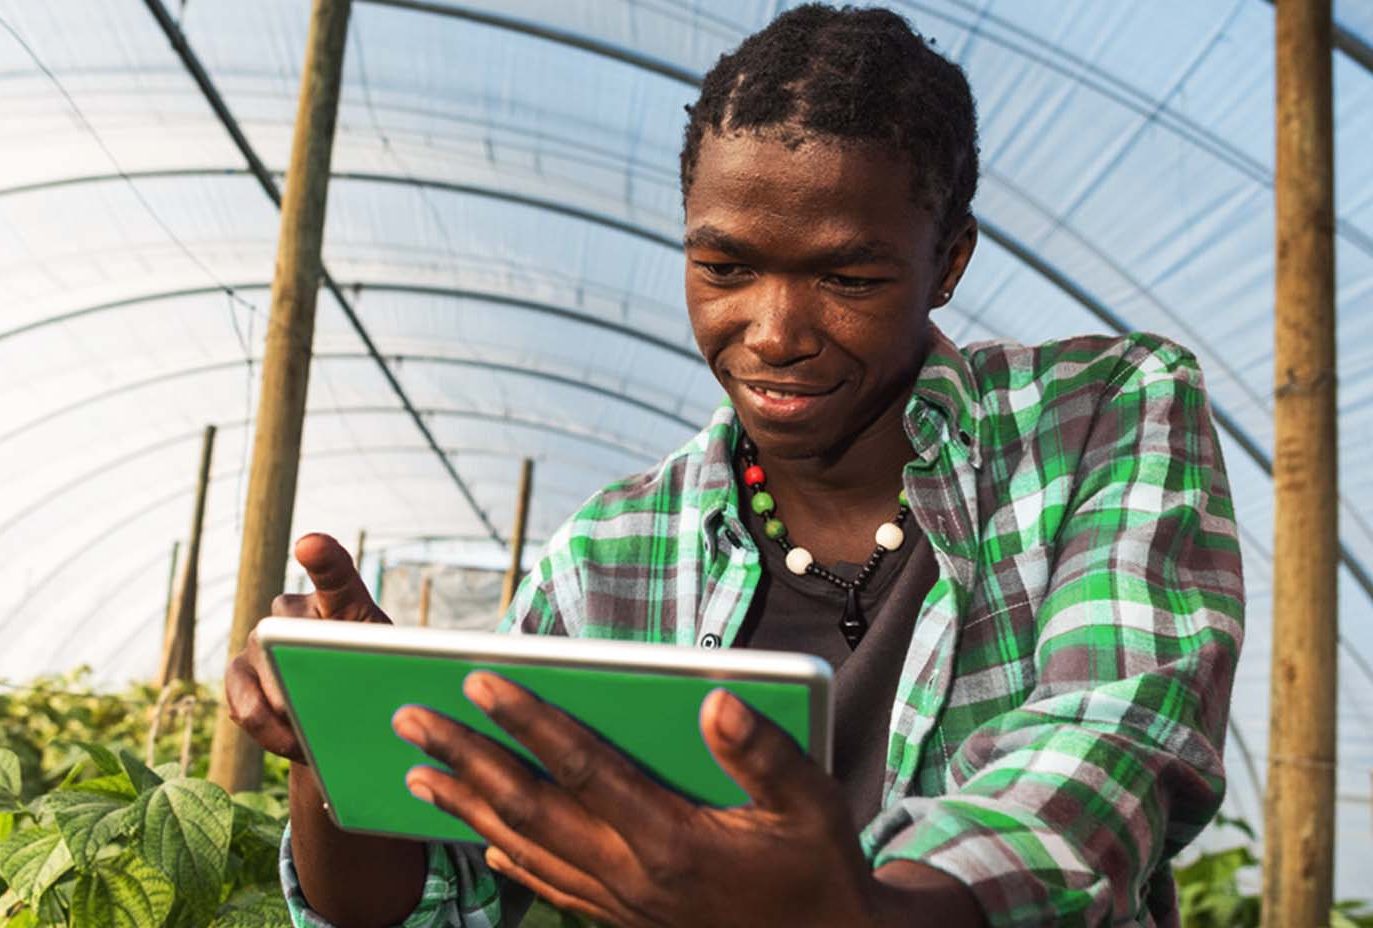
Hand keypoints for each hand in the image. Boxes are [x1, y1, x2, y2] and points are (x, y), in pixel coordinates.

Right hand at [224, 533, 389, 762]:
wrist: (341, 719)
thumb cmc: (373, 685)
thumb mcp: (387, 673)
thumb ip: (373, 668)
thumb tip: (341, 688)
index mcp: (342, 601)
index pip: (334, 572)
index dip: (322, 558)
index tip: (309, 546)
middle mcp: (292, 610)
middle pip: (288, 629)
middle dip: (299, 669)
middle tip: (325, 704)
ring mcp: (259, 639)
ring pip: (261, 668)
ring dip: (285, 710)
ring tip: (310, 739)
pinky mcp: (237, 673)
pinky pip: (242, 703)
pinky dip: (266, 730)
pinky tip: (289, 741)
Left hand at [392, 673, 888, 927]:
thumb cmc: (818, 870)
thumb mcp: (815, 808)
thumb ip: (764, 755)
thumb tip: (715, 699)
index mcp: (671, 840)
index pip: (582, 768)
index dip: (528, 721)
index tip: (479, 679)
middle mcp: (631, 875)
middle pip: (528, 808)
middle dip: (465, 758)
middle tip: (410, 716)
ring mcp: (620, 903)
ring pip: (524, 849)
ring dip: (465, 806)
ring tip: (415, 772)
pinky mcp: (623, 919)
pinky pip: (549, 887)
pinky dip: (507, 860)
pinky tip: (479, 839)